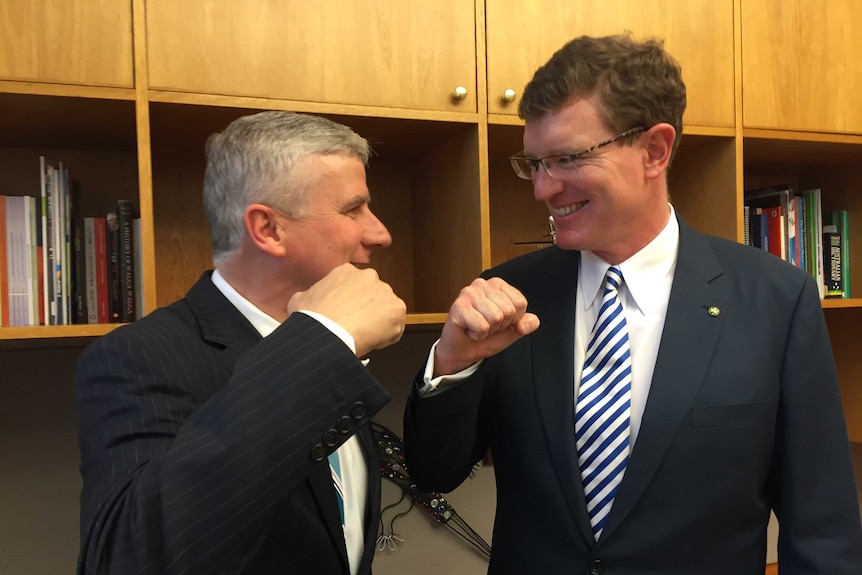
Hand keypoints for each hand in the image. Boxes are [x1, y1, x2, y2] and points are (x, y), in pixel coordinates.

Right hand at [288, 263, 406, 356]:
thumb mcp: (299, 299)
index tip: (346, 314)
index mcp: (346, 271)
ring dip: (378, 323)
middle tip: (355, 326)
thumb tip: (306, 300)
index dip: (351, 303)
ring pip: (385, 310)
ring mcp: (385, 291)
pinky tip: (372, 342)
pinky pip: (396, 326)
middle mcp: (369, 276)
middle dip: (367, 310)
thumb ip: (309, 295)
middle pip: (372, 296)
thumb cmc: (312, 318)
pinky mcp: (397, 308)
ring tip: (362, 336)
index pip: (355, 286)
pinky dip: (388, 336)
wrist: (326, 333)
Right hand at [434, 277, 538, 375]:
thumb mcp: (513, 330)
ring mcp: (469, 293)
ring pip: (496, 318)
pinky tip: (470, 330)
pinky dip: (478, 335)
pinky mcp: (458, 306)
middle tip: (487, 325)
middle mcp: (482, 284)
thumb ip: (526, 324)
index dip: (513, 319)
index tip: (500, 322)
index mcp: (498, 285)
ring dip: (488, 330)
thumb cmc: (486, 336)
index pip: (520, 303)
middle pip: (509, 310)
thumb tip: (526, 324)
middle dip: (500, 325)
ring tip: (478, 327)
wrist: (463, 351)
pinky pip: (482, 327)